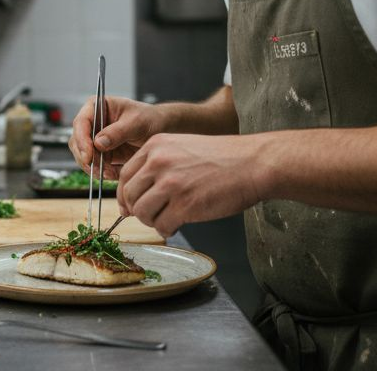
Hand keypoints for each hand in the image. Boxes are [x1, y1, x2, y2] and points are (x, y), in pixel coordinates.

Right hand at [68, 95, 166, 178]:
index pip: (81, 122)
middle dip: (86, 157)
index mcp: (97, 106)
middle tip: (99, 168)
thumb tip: (98, 143)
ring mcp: (95, 139)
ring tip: (110, 172)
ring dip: (93, 167)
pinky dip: (101, 172)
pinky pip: (94, 165)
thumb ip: (118, 131)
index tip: (88, 155)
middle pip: (77, 141)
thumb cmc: (150, 118)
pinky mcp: (101, 153)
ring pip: (83, 156)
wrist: (161, 130)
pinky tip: (113, 173)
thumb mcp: (137, 122)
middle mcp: (92, 123)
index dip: (82, 140)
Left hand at [116, 133, 266, 237]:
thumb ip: (157, 165)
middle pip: (130, 195)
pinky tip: (178, 224)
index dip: (125, 195)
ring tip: (167, 219)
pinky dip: (167, 229)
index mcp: (155, 146)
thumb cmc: (222, 158)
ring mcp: (171, 184)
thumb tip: (135, 195)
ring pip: (142, 212)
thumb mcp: (182, 147)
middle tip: (152, 215)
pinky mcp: (185, 205)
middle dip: (137, 210)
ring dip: (152, 221)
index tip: (129, 206)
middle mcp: (159, 162)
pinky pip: (162, 225)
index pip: (124, 175)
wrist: (252, 163)